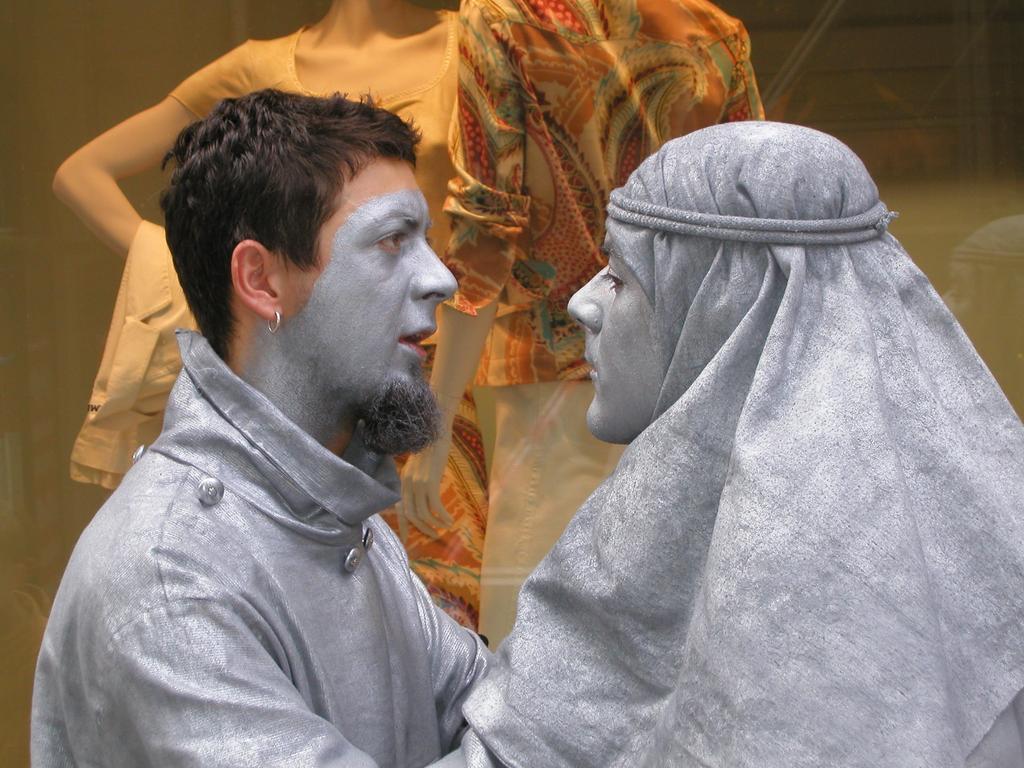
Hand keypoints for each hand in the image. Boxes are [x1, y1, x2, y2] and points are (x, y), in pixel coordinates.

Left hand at [399, 416, 454, 540]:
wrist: (435, 430)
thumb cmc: (432, 446)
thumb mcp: (419, 466)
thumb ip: (417, 480)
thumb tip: (424, 495)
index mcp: (403, 481)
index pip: (399, 508)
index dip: (403, 525)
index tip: (407, 538)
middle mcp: (407, 484)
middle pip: (411, 514)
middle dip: (422, 528)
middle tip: (434, 535)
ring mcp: (418, 484)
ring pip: (423, 513)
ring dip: (435, 524)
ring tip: (445, 527)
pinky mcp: (430, 482)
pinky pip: (435, 506)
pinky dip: (443, 516)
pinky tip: (450, 520)